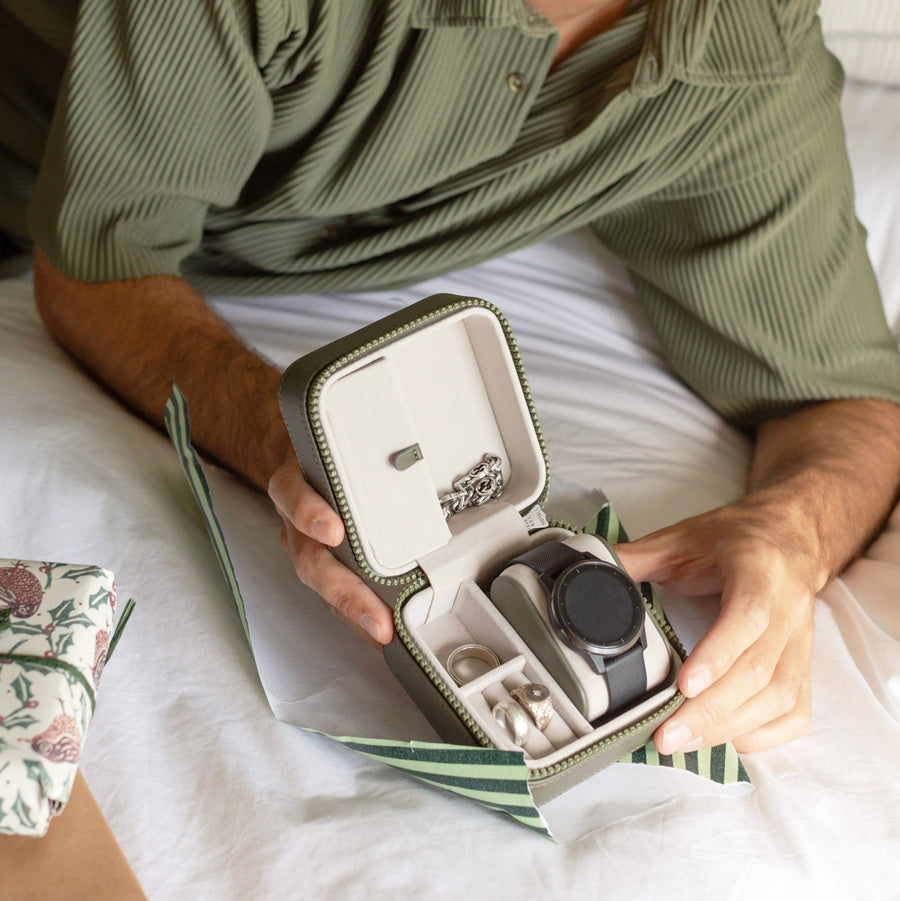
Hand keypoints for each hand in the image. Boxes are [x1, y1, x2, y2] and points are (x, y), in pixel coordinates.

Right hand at [267, 451, 393, 646]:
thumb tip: (418, 437)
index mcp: (296, 480)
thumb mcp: (341, 436)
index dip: (309, 513)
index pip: (293, 494)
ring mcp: (305, 546)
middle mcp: (295, 519)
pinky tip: (380, 633)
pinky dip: (358, 616)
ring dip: (353, 610)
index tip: (333, 530)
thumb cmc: (333, 449)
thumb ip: (367, 434)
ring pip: (323, 585)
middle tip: (376, 616)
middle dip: (345, 591)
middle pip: (311, 558)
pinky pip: (335, 596)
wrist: (313, 456)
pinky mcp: (323, 565)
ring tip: (381, 632)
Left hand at [615, 500, 819, 754]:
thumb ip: (635, 558)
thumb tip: (587, 575)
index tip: (683, 686)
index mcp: (758, 567)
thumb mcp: (681, 538)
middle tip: (666, 736)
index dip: (718, 654)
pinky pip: (793, 714)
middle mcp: (789, 607)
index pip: (747, 615)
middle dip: (710, 711)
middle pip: (759, 670)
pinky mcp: (806, 666)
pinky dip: (760, 735)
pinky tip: (723, 738)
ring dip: (728, 727)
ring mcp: (802, 641)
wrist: (789, 536)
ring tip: (681, 742)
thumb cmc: (733, 538)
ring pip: (778, 698)